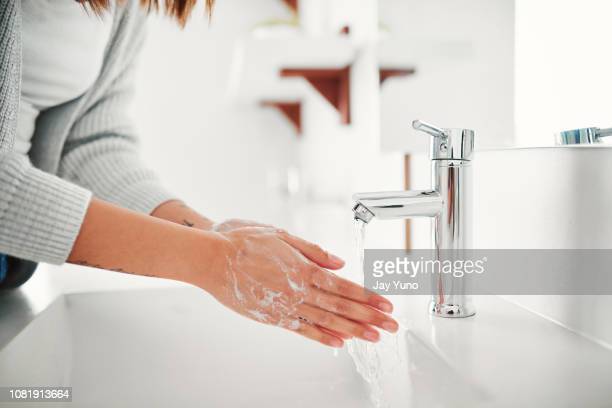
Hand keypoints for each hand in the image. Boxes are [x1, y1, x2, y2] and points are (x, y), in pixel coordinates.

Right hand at [199, 222, 397, 347]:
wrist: (211, 259)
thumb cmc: (244, 242)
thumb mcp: (282, 235)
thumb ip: (313, 251)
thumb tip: (340, 263)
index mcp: (303, 268)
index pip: (344, 286)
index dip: (368, 297)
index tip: (386, 304)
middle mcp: (298, 290)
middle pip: (341, 306)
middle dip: (370, 317)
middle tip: (392, 326)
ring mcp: (286, 306)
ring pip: (326, 321)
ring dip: (353, 330)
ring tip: (374, 337)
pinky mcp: (272, 317)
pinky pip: (302, 330)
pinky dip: (322, 337)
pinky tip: (339, 343)